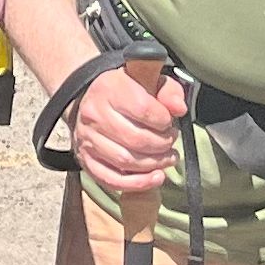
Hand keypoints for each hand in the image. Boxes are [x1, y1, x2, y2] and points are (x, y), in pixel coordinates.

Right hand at [69, 62, 192, 201]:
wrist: (90, 99)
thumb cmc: (125, 91)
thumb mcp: (148, 80)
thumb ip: (169, 91)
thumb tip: (179, 109)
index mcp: (109, 88)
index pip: (143, 109)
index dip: (164, 120)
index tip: (170, 122)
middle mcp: (94, 114)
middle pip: (135, 139)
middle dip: (162, 145)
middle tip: (171, 143)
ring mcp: (86, 139)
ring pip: (125, 161)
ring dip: (153, 165)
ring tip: (168, 159)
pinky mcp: (85, 159)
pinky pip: (111, 179)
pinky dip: (137, 183)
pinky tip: (156, 177)